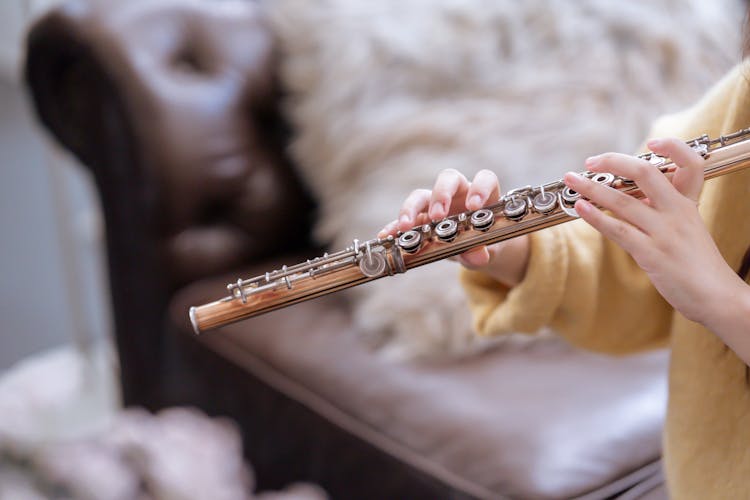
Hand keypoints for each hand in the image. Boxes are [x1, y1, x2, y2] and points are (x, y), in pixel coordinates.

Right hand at [379, 168, 529, 286]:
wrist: (476, 250)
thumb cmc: (485, 242)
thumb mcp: (488, 249)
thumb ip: (482, 251)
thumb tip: (478, 256)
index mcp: (480, 195)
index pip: (484, 179)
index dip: (479, 188)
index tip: (474, 206)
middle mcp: (457, 193)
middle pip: (447, 179)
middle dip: (441, 195)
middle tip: (437, 215)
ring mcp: (435, 203)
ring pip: (421, 195)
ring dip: (411, 208)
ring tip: (406, 226)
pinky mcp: (419, 218)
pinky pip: (403, 220)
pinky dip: (394, 227)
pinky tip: (386, 236)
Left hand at [563, 137, 742, 325]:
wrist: (717, 297)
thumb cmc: (698, 265)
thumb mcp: (688, 230)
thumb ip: (664, 212)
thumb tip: (632, 200)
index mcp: (689, 204)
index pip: (690, 162)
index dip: (673, 146)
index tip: (651, 141)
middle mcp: (678, 212)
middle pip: (645, 172)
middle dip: (613, 162)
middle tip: (590, 161)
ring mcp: (665, 232)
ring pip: (623, 201)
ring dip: (591, 188)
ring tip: (571, 180)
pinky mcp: (652, 254)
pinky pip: (618, 230)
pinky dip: (595, 217)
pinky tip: (580, 208)